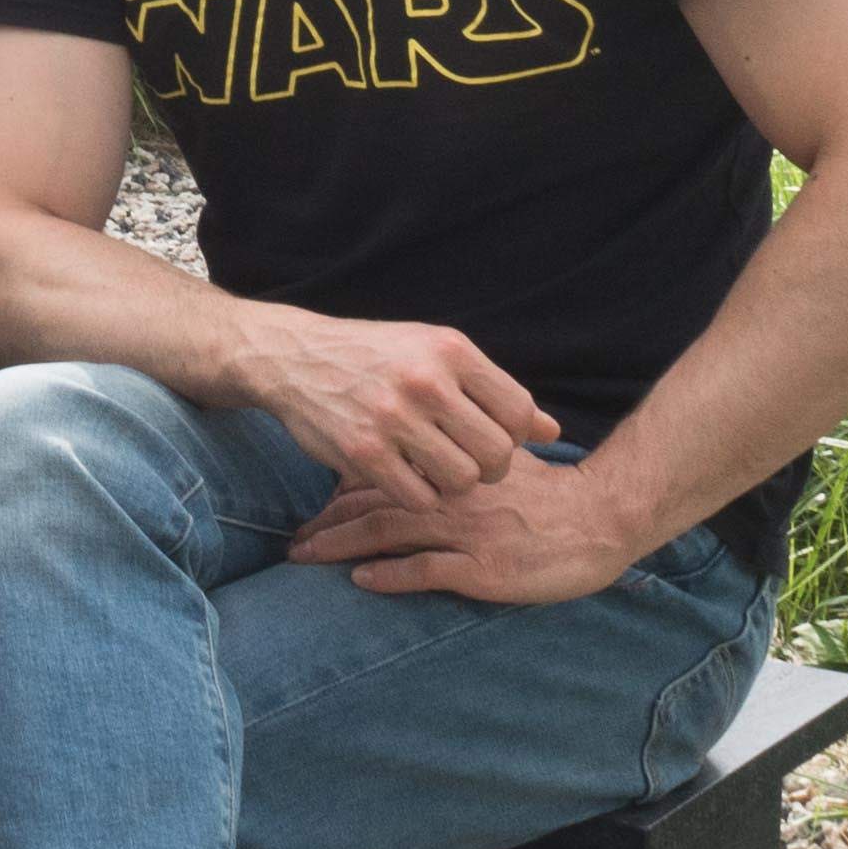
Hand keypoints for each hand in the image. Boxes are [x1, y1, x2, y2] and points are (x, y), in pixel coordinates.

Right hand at [219, 302, 553, 514]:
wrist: (295, 358)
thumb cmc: (377, 357)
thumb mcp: (435, 355)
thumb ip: (493, 392)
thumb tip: (552, 431)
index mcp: (450, 350)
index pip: (518, 411)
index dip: (516, 437)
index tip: (493, 439)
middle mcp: (426, 380)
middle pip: (496, 453)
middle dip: (491, 469)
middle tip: (469, 464)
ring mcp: (393, 418)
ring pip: (462, 481)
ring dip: (455, 486)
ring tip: (437, 471)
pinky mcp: (363, 452)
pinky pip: (419, 498)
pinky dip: (420, 498)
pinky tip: (407, 478)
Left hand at [287, 456, 657, 604]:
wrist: (603, 517)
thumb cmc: (552, 496)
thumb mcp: (499, 466)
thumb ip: (457, 464)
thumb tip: (417, 464)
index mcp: (451, 470)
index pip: (384, 474)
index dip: (342, 494)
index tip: (314, 512)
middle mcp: (451, 496)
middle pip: (373, 502)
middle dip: (327, 523)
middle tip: (293, 543)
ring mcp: (467, 532)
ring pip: (388, 531)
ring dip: (340, 546)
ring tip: (305, 559)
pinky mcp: (484, 568)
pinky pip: (426, 570)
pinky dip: (390, 575)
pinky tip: (361, 581)